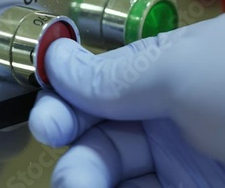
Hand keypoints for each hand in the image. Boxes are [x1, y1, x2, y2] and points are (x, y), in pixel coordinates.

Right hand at [29, 15, 224, 186]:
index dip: (64, 107)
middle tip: (73, 180)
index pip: (93, 92)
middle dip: (78, 161)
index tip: (48, 126)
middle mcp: (167, 120)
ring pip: (112, 176)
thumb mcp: (185, 72)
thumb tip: (55, 58)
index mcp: (162, 75)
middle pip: (98, 141)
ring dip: (88, 182)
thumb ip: (115, 74)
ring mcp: (181, 164)